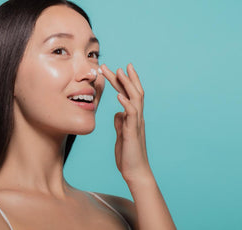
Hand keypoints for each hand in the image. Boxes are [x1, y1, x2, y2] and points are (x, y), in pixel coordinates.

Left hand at [100, 63, 151, 181]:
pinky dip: (126, 104)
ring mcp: (136, 124)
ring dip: (127, 85)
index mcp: (132, 117)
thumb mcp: (121, 134)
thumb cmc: (128, 154)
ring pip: (135, 99)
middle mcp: (136, 117)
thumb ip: (120, 122)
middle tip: (114, 65)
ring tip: (119, 72)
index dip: (123, 82)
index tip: (117, 69)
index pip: (129, 95)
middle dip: (123, 78)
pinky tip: (119, 96)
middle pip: (133, 92)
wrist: (135, 171)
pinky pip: (131, 115)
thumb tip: (117, 113)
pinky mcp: (133, 132)